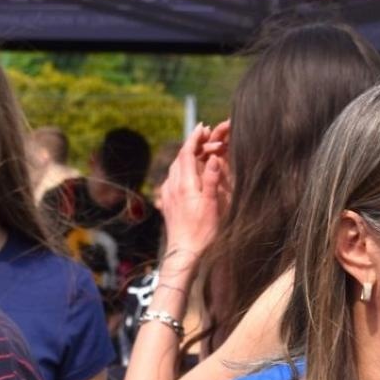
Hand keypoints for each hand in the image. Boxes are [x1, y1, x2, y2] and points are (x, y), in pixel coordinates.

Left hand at [157, 122, 228, 275]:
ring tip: (199, 153)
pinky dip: (181, 170)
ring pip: (175, 167)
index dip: (195, 137)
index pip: (187, 152)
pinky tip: (188, 174)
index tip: (203, 127)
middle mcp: (172, 186)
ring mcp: (167, 194)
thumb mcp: (211, 205)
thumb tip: (212, 157)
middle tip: (207, 138)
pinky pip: (172, 179)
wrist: (184, 253)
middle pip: (180, 157)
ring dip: (187, 157)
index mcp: (184, 184)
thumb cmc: (201, 232)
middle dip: (193, 145)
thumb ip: (211, 179)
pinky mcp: (166, 203)